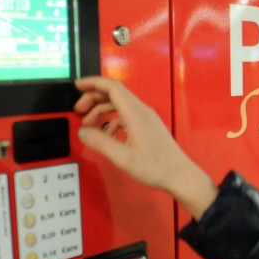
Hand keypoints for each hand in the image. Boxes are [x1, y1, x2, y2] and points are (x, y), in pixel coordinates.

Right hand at [74, 76, 217, 218]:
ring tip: (89, 125)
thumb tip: (83, 132)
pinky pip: (126, 115)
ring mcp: (146, 118)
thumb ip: (101, 143)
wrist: (180, 176)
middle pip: (114, 93)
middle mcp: (142, 111)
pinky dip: (112, 120)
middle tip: (79, 111)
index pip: (112, 87)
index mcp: (135, 113)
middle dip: (93, 98)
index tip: (78, 86)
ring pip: (119, 104)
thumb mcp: (123, 158)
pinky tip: (107, 136)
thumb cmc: (156, 167)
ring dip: (101, 110)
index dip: (93, 83)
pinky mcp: (148, 126)